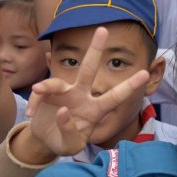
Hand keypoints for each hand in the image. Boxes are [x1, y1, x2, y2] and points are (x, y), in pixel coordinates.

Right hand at [26, 27, 149, 155]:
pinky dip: (34, 103)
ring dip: (47, 86)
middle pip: (89, 69)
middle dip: (95, 49)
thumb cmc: (65, 141)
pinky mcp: (46, 94)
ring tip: (37, 90)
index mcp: (94, 110)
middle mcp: (81, 96)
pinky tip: (31, 114)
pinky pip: (40, 93)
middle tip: (102, 30)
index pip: (114, 97)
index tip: (145, 73)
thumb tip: (62, 110)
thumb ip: (70, 132)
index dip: (129, 86)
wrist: (45, 140)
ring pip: (57, 82)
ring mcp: (64, 93)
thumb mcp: (71, 146)